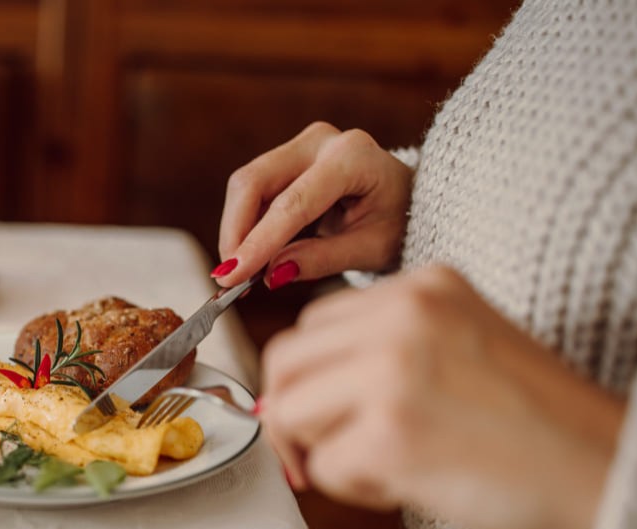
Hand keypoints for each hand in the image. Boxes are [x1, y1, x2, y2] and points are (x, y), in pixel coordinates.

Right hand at [214, 122, 412, 288]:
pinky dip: (246, 227)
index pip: (292, 203)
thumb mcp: (372, 249)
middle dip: (235, 232)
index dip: (258, 242)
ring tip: (243, 274)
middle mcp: (321, 141)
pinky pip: (252, 192)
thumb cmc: (398, 222)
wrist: (406, 199)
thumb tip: (272, 274)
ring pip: (246, 186)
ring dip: (236, 232)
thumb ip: (323, 260)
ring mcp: (300, 146)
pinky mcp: (286, 159)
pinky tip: (252, 257)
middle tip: (229, 278)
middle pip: (254, 182)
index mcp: (352, 157)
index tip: (232, 277)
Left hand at [259, 265, 625, 528]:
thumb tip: (282, 394)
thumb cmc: (536, 428)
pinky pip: (323, 467)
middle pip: (285, 360)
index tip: (327, 418)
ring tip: (385, 468)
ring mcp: (393, 371)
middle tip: (323, 457)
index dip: (310, 380)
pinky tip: (410, 485)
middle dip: (293, 415)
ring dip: (321, 451)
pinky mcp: (388, 434)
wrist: (606, 476)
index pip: (315, 323)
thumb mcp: (459, 350)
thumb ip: (380, 352)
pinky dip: (354, 489)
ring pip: (288, 410)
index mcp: (425, 287)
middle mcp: (404, 315)